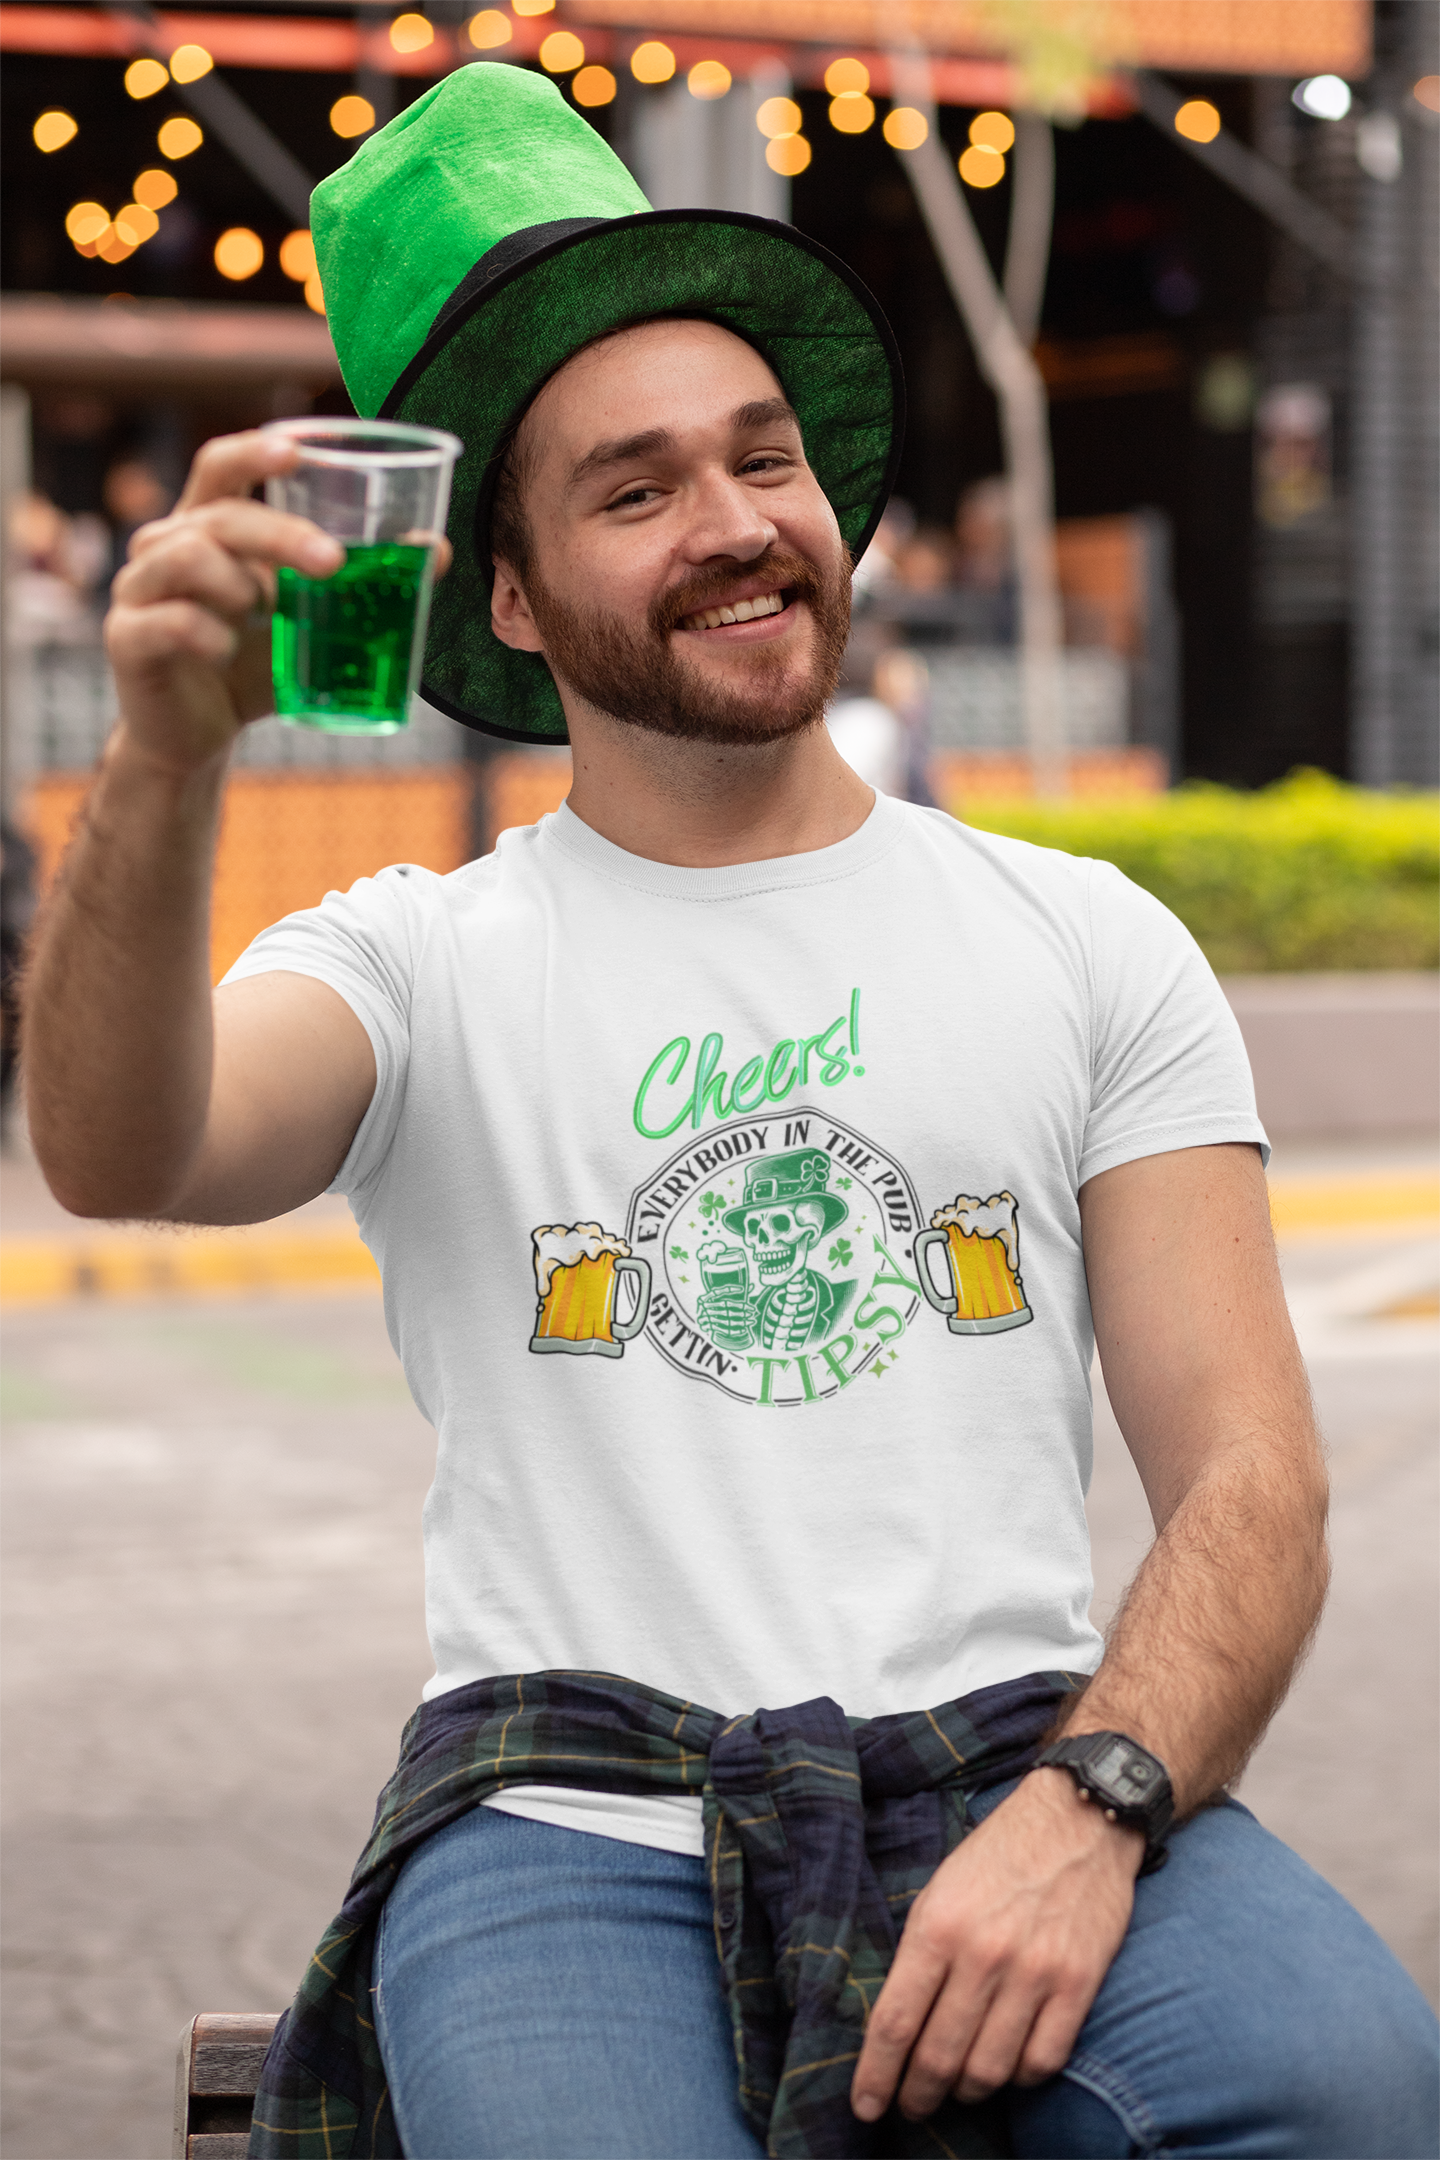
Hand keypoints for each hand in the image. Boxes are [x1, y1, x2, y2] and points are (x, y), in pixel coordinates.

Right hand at [104, 430, 343, 776]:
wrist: (201, 735)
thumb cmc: (254, 665)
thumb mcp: (310, 621)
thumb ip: (357, 585)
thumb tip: (434, 550)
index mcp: (208, 526)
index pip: (220, 466)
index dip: (254, 451)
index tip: (296, 450)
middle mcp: (165, 544)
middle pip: (221, 515)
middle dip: (282, 534)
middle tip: (333, 562)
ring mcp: (139, 587)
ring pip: (189, 558)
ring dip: (240, 587)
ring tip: (260, 618)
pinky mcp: (127, 636)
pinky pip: (171, 621)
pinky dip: (207, 635)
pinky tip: (224, 651)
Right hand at [696, 1287, 755, 1346]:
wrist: (697, 1323)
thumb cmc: (711, 1308)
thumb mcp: (715, 1299)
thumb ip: (731, 1292)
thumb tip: (752, 1286)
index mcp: (705, 1297)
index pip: (718, 1291)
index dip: (730, 1289)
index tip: (742, 1289)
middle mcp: (704, 1307)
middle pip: (726, 1306)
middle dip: (741, 1308)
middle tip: (753, 1310)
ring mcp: (706, 1318)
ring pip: (727, 1319)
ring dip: (741, 1321)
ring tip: (752, 1320)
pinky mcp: (709, 1328)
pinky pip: (724, 1330)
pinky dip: (735, 1330)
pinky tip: (745, 1329)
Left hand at [850, 1767, 1140, 2122]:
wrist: (1077, 1817)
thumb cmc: (999, 1853)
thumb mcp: (941, 1888)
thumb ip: (920, 1953)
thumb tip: (898, 2024)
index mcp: (938, 1925)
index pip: (895, 2023)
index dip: (876, 2076)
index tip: (866, 2107)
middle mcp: (983, 1953)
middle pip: (938, 2057)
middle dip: (917, 2095)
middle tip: (912, 2105)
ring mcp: (1034, 1972)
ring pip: (988, 2070)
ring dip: (967, 2092)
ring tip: (958, 2089)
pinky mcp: (1078, 1983)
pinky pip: (1042, 2061)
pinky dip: (1019, 2078)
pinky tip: (1008, 2068)